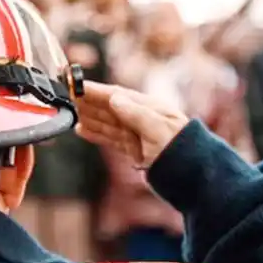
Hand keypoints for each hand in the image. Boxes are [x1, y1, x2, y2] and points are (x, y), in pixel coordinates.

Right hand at [74, 81, 189, 168]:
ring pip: (107, 123)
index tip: (77, 84)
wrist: (194, 177)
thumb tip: (115, 98)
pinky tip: (83, 129)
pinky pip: (110, 138)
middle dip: (89, 102)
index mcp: (149, 109)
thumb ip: (136, 114)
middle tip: (67, 96)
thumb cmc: (182, 150)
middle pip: (110, 107)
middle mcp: (142, 119)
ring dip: (89, 116)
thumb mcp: (159, 130)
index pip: (118, 95)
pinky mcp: (135, 150)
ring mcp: (138, 135)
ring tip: (71, 111)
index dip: (96, 90)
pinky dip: (96, 133)